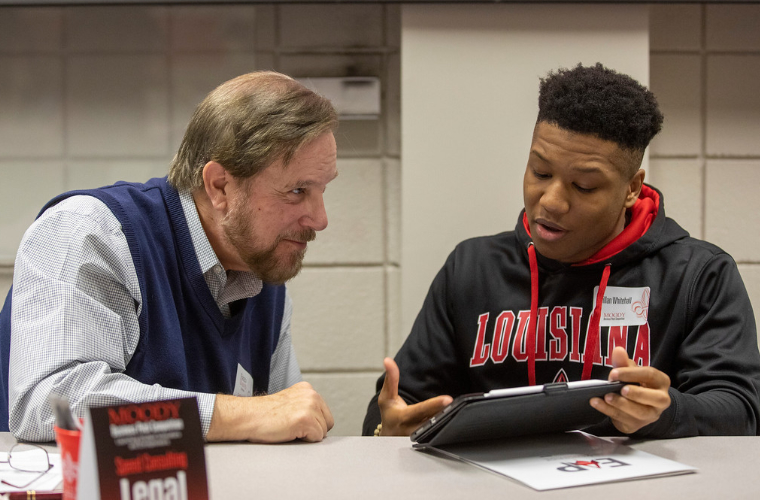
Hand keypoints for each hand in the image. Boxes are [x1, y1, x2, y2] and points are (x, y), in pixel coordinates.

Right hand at [206, 381, 333, 442]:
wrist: (247, 416)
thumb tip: (320, 424)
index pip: (325, 413)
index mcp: (307, 389)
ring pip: (322, 432)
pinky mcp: (306, 419)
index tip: (296, 423)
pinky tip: (289, 433)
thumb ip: (305, 406)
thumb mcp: (290, 402)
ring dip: (307, 435)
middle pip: (327, 422)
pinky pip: (316, 438)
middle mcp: (311, 395)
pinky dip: (304, 441)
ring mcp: (309, 406)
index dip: (313, 423)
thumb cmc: (264, 414)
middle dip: (313, 429)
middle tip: (292, 427)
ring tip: (288, 429)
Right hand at [378, 358, 452, 435]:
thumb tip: (388, 360)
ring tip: (460, 410)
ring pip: (438, 429)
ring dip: (449, 420)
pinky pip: (440, 432)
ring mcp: (422, 437)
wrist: (389, 434)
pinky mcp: (428, 440)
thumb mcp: (386, 396)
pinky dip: (447, 424)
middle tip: (459, 405)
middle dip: (446, 414)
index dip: (434, 405)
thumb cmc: (389, 412)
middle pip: (433, 422)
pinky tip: (456, 417)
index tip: (448, 399)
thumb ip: (390, 378)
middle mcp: (413, 430)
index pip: (421, 410)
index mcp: (403, 418)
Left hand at [590, 346, 670, 433]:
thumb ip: (624, 362)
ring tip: (606, 397)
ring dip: (621, 405)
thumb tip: (618, 350)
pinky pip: (623, 420)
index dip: (632, 374)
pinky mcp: (636, 425)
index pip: (650, 375)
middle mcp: (661, 401)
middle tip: (620, 389)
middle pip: (656, 398)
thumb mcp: (630, 371)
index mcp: (661, 382)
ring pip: (640, 413)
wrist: (636, 404)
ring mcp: (650, 415)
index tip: (614, 373)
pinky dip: (608, 411)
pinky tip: (596, 403)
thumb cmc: (635, 383)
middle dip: (637, 394)